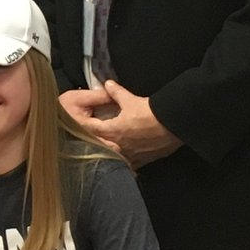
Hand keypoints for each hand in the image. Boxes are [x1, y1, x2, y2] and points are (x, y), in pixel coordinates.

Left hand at [62, 82, 180, 168]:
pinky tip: (125, 161)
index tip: (75, 128)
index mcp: (112, 131)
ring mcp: (131, 156)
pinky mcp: (143, 161)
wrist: (173, 124)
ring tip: (107, 153)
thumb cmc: (150, 113)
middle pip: (100, 148)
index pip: (90, 131)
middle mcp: (119, 147)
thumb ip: (116, 93)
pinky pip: (130, 165)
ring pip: (114, 159)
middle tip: (89, 143)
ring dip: (110, 155)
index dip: (82, 128)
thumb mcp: (131, 100)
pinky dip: (126, 163)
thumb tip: (107, 84)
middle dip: (94, 145)